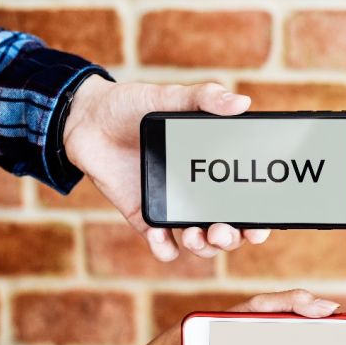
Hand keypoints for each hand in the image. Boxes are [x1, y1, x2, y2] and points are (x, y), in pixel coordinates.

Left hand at [63, 75, 270, 261]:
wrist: (86, 118)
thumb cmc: (133, 105)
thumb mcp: (171, 96)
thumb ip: (206, 98)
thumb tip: (242, 103)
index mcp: (214, 167)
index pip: (247, 200)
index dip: (259, 220)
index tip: (260, 226)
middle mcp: (199, 191)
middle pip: (229, 230)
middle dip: (232, 239)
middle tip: (221, 230)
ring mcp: (173, 206)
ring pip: (201, 242)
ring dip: (204, 247)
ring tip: (193, 234)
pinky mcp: (145, 215)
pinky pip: (162, 245)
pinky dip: (164, 248)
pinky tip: (158, 235)